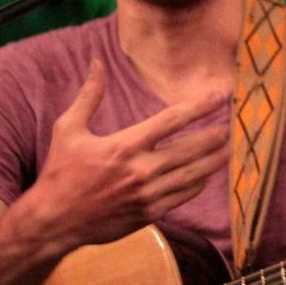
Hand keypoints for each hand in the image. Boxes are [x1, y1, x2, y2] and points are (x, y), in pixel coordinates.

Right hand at [24, 58, 228, 247]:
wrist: (53, 221)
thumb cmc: (60, 172)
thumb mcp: (68, 129)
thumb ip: (89, 95)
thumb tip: (97, 62)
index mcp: (124, 145)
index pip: (172, 120)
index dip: (200, 106)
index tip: (220, 95)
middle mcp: (141, 170)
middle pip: (191, 149)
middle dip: (214, 135)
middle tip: (232, 125)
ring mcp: (147, 194)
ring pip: (193, 175)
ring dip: (214, 160)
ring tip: (229, 148)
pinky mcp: (149, 214)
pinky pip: (183, 196)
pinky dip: (198, 184)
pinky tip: (206, 174)